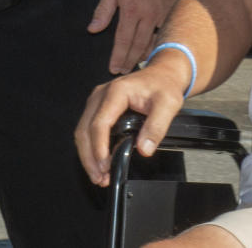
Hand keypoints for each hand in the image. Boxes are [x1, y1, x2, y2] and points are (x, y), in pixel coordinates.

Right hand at [74, 63, 189, 186]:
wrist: (162, 74)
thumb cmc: (163, 85)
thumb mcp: (169, 104)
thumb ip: (157, 126)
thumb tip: (144, 148)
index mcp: (117, 91)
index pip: (100, 123)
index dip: (99, 147)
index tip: (105, 166)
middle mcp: (102, 94)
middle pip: (85, 130)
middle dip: (90, 157)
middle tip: (100, 178)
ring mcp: (97, 100)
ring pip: (82, 131)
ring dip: (87, 156)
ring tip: (98, 176)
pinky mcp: (98, 107)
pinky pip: (87, 129)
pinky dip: (90, 148)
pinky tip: (98, 163)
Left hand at [88, 0, 187, 73]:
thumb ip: (103, 10)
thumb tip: (93, 28)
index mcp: (131, 10)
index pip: (122, 40)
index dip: (117, 57)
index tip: (114, 68)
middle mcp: (149, 15)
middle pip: (138, 46)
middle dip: (130, 61)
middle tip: (125, 71)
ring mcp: (164, 14)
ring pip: (155, 41)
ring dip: (145, 55)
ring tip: (138, 64)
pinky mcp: (176, 12)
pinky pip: (168, 32)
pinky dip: (161, 43)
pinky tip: (157, 50)